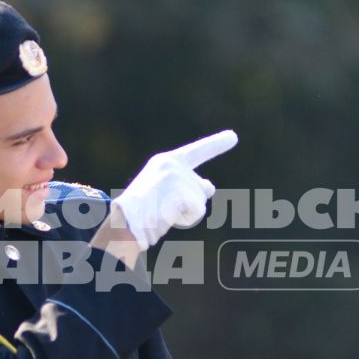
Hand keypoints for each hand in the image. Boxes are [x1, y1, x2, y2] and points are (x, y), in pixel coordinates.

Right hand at [109, 130, 237, 249]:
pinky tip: (167, 217)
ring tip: (161, 214)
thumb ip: (187, 186)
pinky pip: (198, 211)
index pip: (196, 152)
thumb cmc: (139, 212)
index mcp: (164, 162)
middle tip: (169, 207)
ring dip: (185, 214)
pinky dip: (186, 220)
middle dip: (192, 203)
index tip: (234, 137)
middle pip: (200, 189)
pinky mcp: (182, 190)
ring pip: (200, 202)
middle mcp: (172, 164)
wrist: (124, 222)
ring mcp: (178, 176)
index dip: (216, 144)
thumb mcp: (162, 192)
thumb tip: (211, 186)